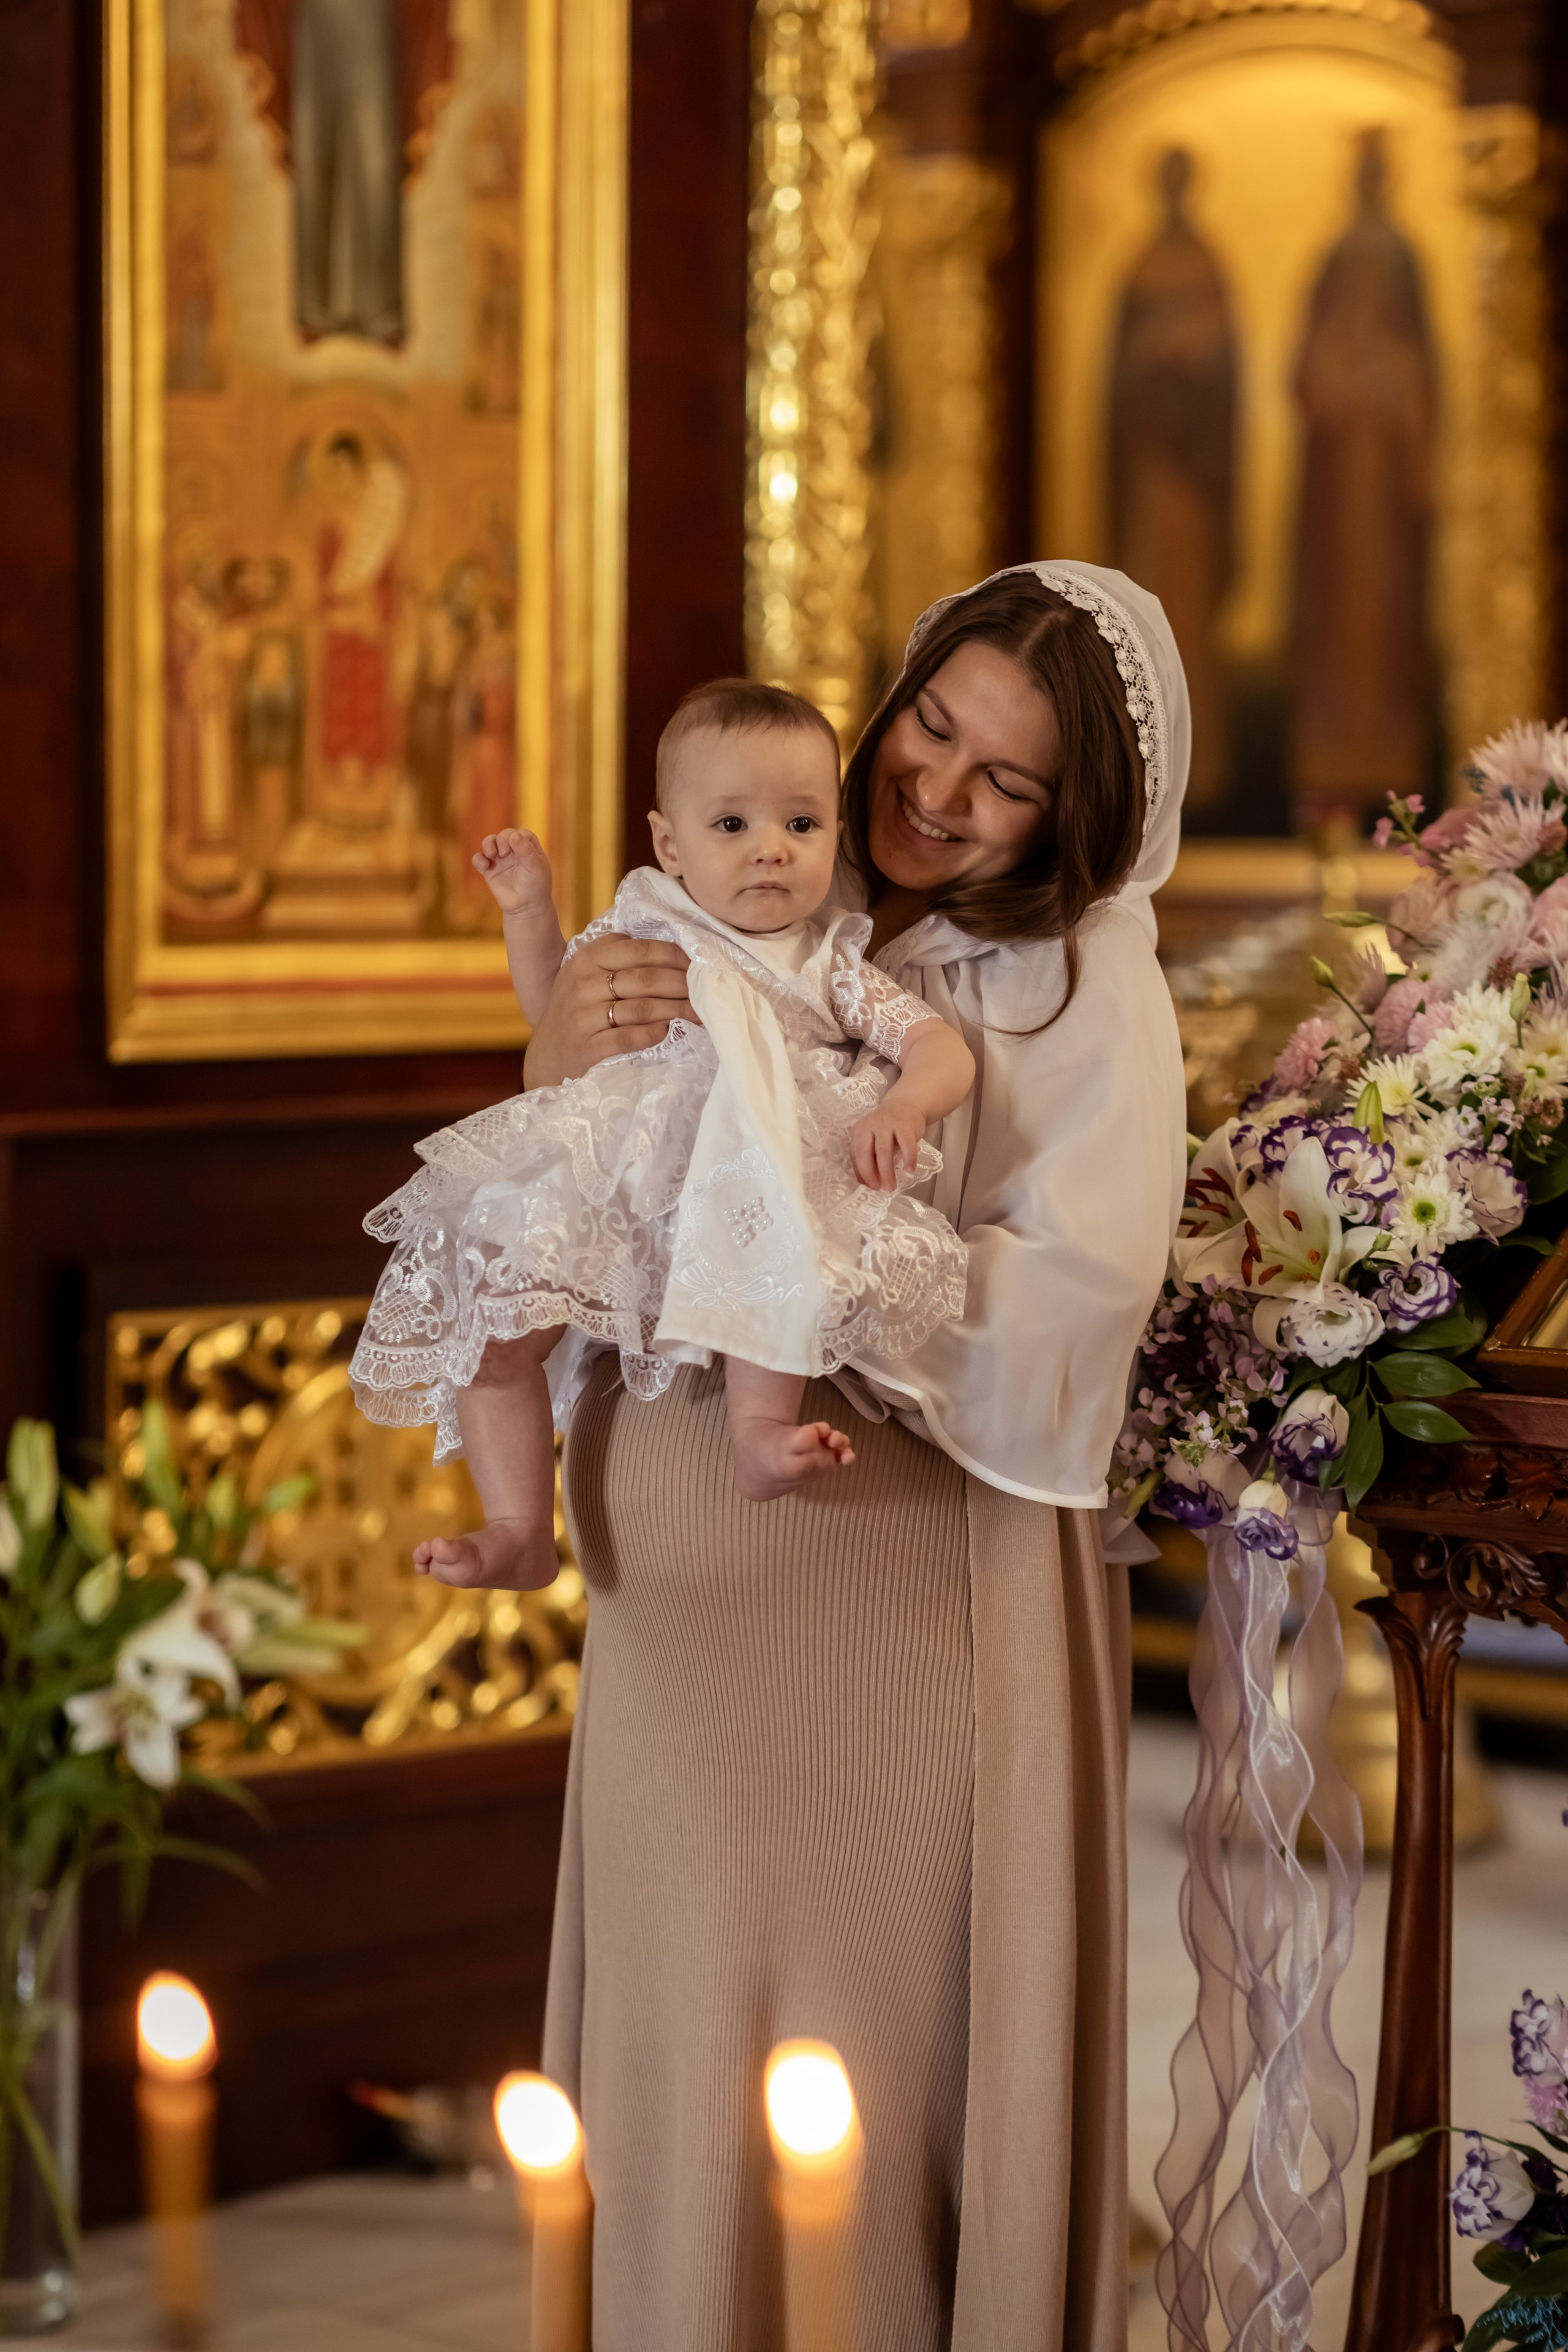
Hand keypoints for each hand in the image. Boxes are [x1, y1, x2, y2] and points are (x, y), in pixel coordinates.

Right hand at [474, 827, 553, 916]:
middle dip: (502, 839)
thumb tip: (513, 835)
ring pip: (489, 842)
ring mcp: (500, 860)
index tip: (516, 847)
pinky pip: (478, 859)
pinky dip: (478, 859)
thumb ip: (527, 850)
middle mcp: (514, 851)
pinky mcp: (489, 871)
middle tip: (504, 854)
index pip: (521, 833)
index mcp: (528, 848)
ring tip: (491, 855)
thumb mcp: (536, 868)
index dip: (517, 836)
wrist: (526, 907)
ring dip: (488, 844)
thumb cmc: (536, 887)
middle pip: (504, 835)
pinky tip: (484, 866)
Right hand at [523, 931, 695, 1086]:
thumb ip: (617, 956)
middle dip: (684, 984)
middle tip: (707, 991)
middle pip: (647, 977)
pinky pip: (630, 1036)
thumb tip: (672, 949)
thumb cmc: (577, 1011)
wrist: (547, 1056)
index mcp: (587, 959)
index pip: (640, 948)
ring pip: (643, 1007)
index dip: (675, 956)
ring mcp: (584, 1016)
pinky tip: (670, 1030)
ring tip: (699, 1013)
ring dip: (678, 1010)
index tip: (698, 965)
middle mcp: (583, 983)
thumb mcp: (585, 975)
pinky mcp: (588, 1047)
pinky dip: (654, 1033)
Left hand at [850, 1098, 926, 1190]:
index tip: (870, 1187)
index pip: (856, 1154)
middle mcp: (870, 1125)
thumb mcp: (873, 1140)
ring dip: (887, 1172)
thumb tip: (866, 1183)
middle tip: (879, 1188)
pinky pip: (906, 1145)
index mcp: (859, 1130)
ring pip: (884, 1151)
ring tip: (891, 1186)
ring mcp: (887, 1124)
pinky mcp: (905, 1125)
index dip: (862, 1173)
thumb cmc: (887, 1129)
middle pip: (866, 1153)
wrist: (906, 1106)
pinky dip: (909, 1159)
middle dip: (872, 1174)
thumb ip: (868, 1158)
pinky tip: (910, 1170)